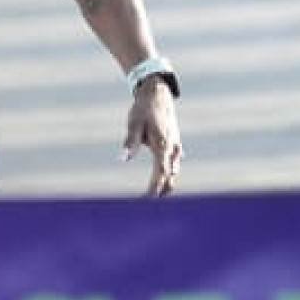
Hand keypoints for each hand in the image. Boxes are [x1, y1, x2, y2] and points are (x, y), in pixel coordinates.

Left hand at [123, 79, 182, 195]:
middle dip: (160, 190)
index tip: (147, 199)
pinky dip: (169, 174)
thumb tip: (123, 159)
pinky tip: (166, 181)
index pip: (160, 173)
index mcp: (163, 145)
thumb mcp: (134, 123)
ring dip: (167, 184)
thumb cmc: (143, 109)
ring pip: (174, 170)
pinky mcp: (175, 143)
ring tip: (158, 197)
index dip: (154, 188)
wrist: (157, 94)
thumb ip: (130, 142)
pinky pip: (174, 163)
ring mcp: (175, 146)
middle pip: (169, 176)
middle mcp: (172, 148)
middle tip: (149, 205)